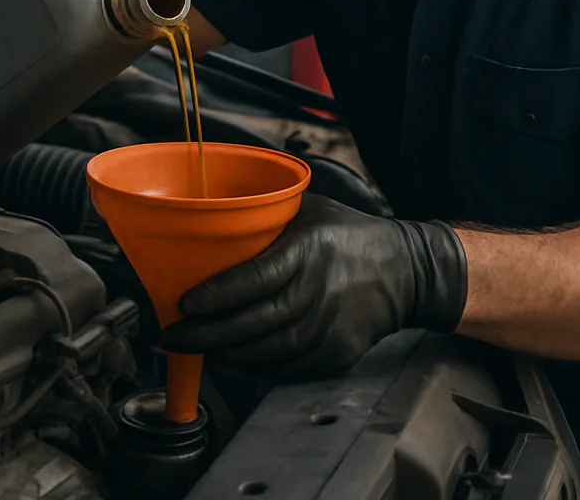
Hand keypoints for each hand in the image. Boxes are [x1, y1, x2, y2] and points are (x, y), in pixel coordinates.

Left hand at [159, 194, 467, 378]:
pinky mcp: (338, 354)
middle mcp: (320, 291)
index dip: (217, 295)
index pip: (255, 278)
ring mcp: (331, 327)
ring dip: (226, 354)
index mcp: (309, 250)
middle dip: (206, 334)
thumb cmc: (348, 234)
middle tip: (173, 335)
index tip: (186, 303)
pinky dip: (258, 368)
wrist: (406, 271)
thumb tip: (213, 211)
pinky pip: (289, 369)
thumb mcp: (311, 210)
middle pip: (254, 322)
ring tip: (197, 348)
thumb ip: (269, 214)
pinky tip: (235, 359)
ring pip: (268, 351)